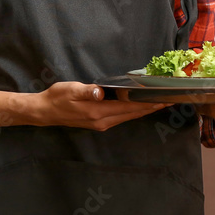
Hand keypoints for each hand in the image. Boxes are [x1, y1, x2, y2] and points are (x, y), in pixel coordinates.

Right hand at [33, 82, 170, 130]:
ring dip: (144, 111)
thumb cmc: (57, 97)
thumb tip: (101, 92)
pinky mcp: (98, 122)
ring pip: (128, 117)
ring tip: (159, 103)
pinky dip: (133, 112)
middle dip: (151, 108)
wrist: (45, 111)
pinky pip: (121, 117)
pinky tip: (139, 107)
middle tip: (170, 100)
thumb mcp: (70, 90)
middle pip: (133, 114)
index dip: (147, 104)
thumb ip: (87, 91)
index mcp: (98, 112)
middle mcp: (103, 121)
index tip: (164, 99)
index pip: (129, 108)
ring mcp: (101, 124)